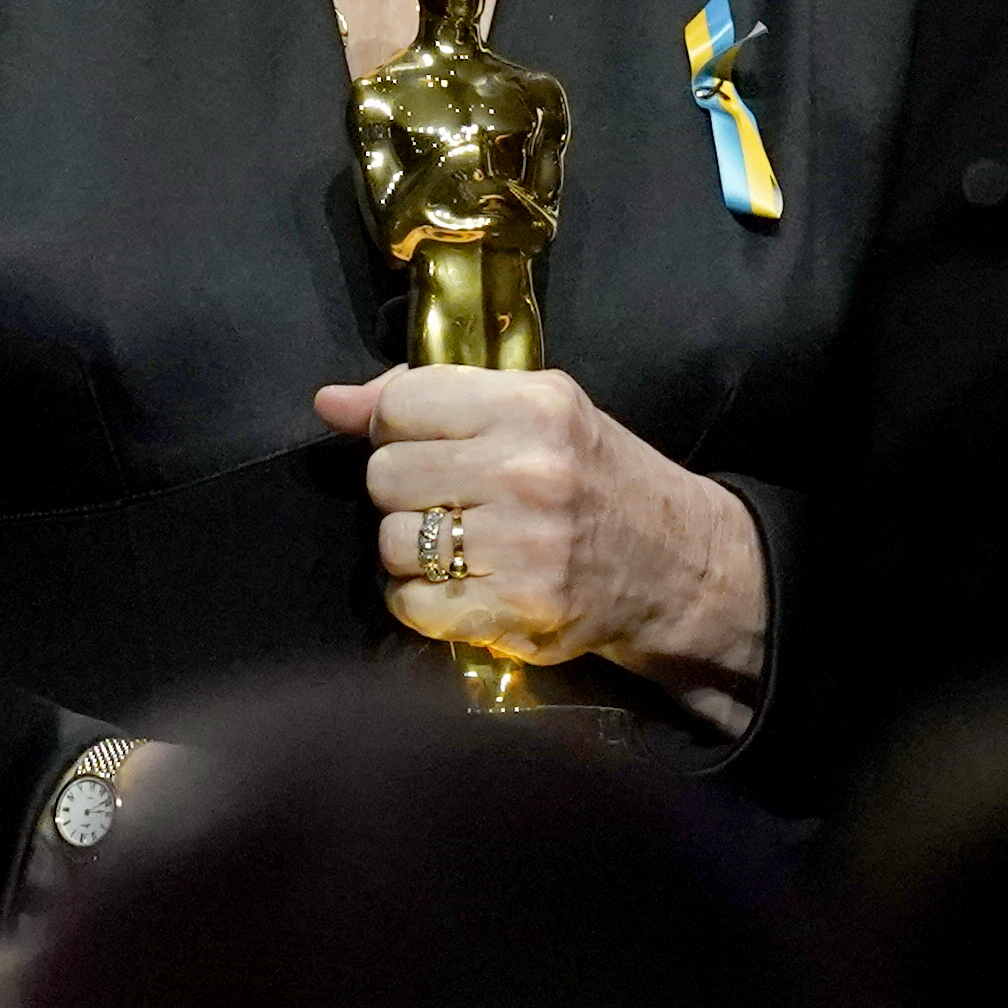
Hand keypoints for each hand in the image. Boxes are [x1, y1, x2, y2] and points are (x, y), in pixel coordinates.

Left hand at [311, 365, 768, 733]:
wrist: (678, 565)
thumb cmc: (595, 477)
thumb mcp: (535, 411)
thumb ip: (432, 397)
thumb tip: (329, 402)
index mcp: (533, 404)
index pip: (400, 403)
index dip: (396, 427)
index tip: (425, 442)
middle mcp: (528, 470)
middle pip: (385, 475)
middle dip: (403, 490)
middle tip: (447, 498)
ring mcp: (524, 546)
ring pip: (391, 542)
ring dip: (410, 549)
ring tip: (457, 544)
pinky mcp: (518, 611)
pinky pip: (412, 604)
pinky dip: (421, 601)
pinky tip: (458, 586)